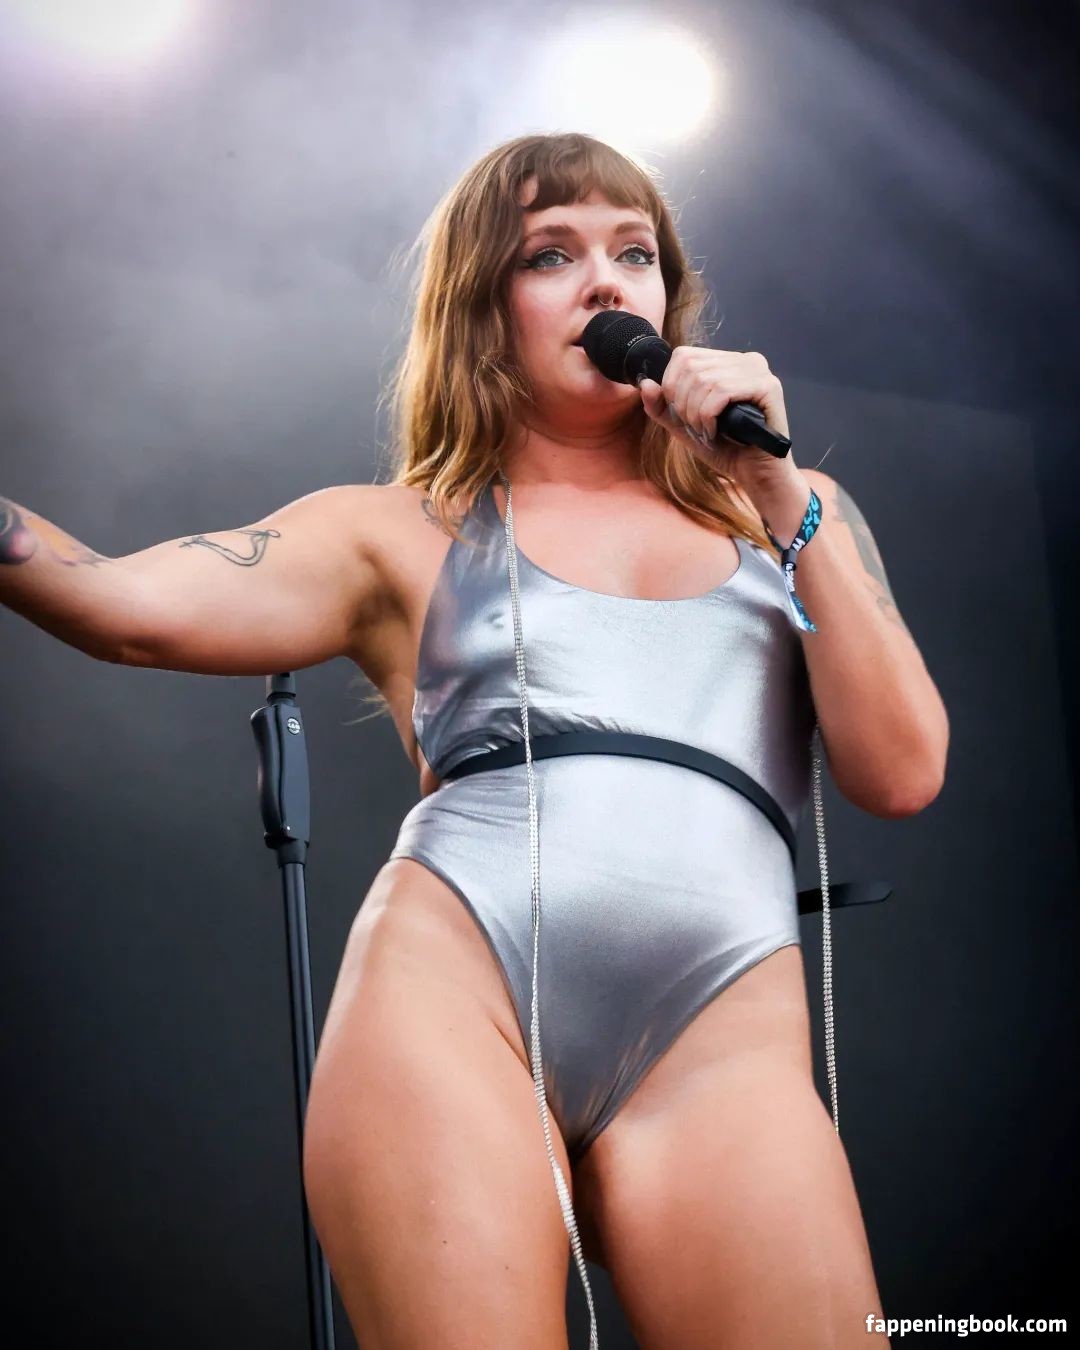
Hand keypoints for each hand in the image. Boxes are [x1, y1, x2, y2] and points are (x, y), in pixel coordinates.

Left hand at [638, 347, 792, 488]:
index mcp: (727, 361)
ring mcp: (758, 370)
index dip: (671, 386)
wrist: (755, 474)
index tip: (681, 414)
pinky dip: (710, 416)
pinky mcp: (768, 386)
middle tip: (695, 428)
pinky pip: (723, 391)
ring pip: (705, 380)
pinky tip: (716, 432)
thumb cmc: (724, 448)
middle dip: (683, 404)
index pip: (684, 355)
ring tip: (707, 432)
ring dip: (696, 414)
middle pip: (691, 368)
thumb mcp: (684, 426)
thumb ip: (661, 406)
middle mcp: (745, 359)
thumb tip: (645, 383)